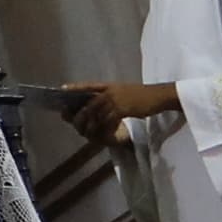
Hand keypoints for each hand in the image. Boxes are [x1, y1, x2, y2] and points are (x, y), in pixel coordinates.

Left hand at [57, 80, 180, 145]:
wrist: (159, 96)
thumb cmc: (143, 96)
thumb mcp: (124, 92)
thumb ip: (111, 96)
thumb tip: (100, 103)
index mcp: (109, 85)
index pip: (88, 85)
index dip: (75, 88)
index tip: (62, 89)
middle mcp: (109, 91)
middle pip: (89, 104)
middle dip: (80, 115)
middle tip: (75, 124)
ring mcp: (115, 99)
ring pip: (96, 114)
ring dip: (91, 126)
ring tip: (88, 133)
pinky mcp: (121, 109)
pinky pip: (107, 121)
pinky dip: (104, 129)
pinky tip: (103, 135)